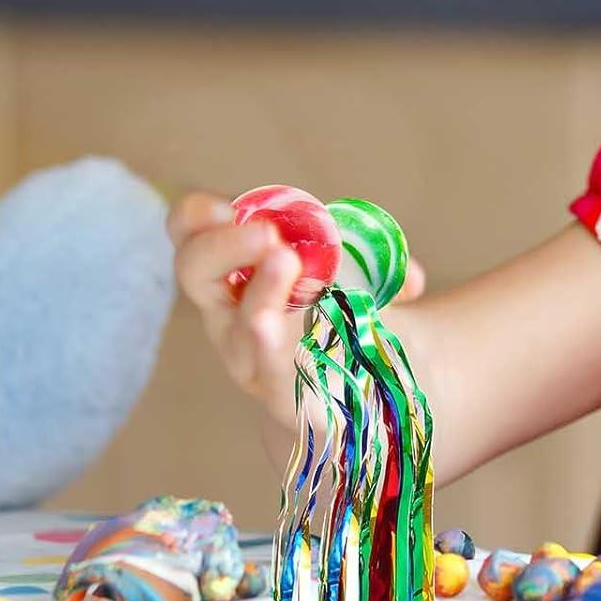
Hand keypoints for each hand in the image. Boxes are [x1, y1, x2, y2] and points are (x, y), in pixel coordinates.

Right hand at [167, 191, 429, 430]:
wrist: (357, 390)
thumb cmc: (343, 314)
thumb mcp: (355, 270)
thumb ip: (378, 259)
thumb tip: (410, 278)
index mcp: (237, 269)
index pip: (191, 234)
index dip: (195, 217)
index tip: (224, 207)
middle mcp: (229, 312)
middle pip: (195, 271)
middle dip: (224, 246)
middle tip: (267, 235)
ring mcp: (250, 356)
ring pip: (242, 326)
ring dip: (263, 294)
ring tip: (286, 262)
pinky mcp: (280, 392)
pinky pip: (277, 368)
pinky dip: (293, 343)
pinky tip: (294, 333)